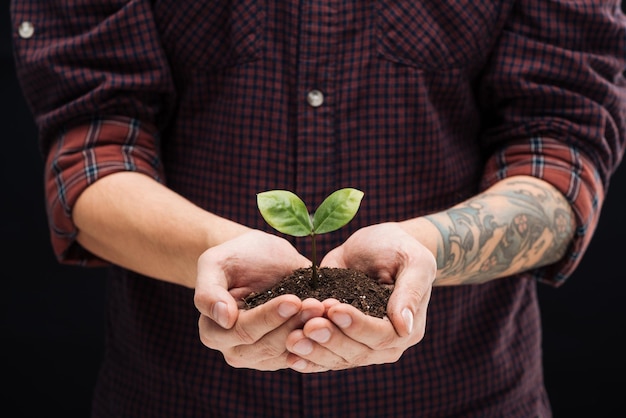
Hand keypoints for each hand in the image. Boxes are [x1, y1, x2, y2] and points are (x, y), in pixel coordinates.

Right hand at [194, 229, 323, 369]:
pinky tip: (330, 317)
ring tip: (326, 309)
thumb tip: (223, 318)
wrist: (258, 257)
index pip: (244, 332)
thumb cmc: (235, 257)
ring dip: (309, 332)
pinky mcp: (286, 353)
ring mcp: (262, 356)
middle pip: (267, 347)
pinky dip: (318, 337)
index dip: (269, 317)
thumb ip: (209, 290)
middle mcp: (235, 350)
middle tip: (316, 304)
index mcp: (213, 331)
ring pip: (288, 352)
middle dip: (294, 325)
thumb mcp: (215, 263)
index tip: (293, 300)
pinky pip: (304, 353)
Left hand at [285, 222, 436, 371]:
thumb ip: (410, 292)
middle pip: (356, 352)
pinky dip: (307, 358)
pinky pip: (324, 357)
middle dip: (330, 339)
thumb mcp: (413, 262)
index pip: (381, 335)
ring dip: (314, 351)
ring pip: (337, 359)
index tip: (334, 308)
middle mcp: (384, 345)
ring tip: (292, 339)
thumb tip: (405, 326)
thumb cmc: (400, 249)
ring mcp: (360, 346)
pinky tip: (288, 356)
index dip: (357, 325)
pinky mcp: (340, 340)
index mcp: (406, 329)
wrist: (380, 246)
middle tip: (308, 326)